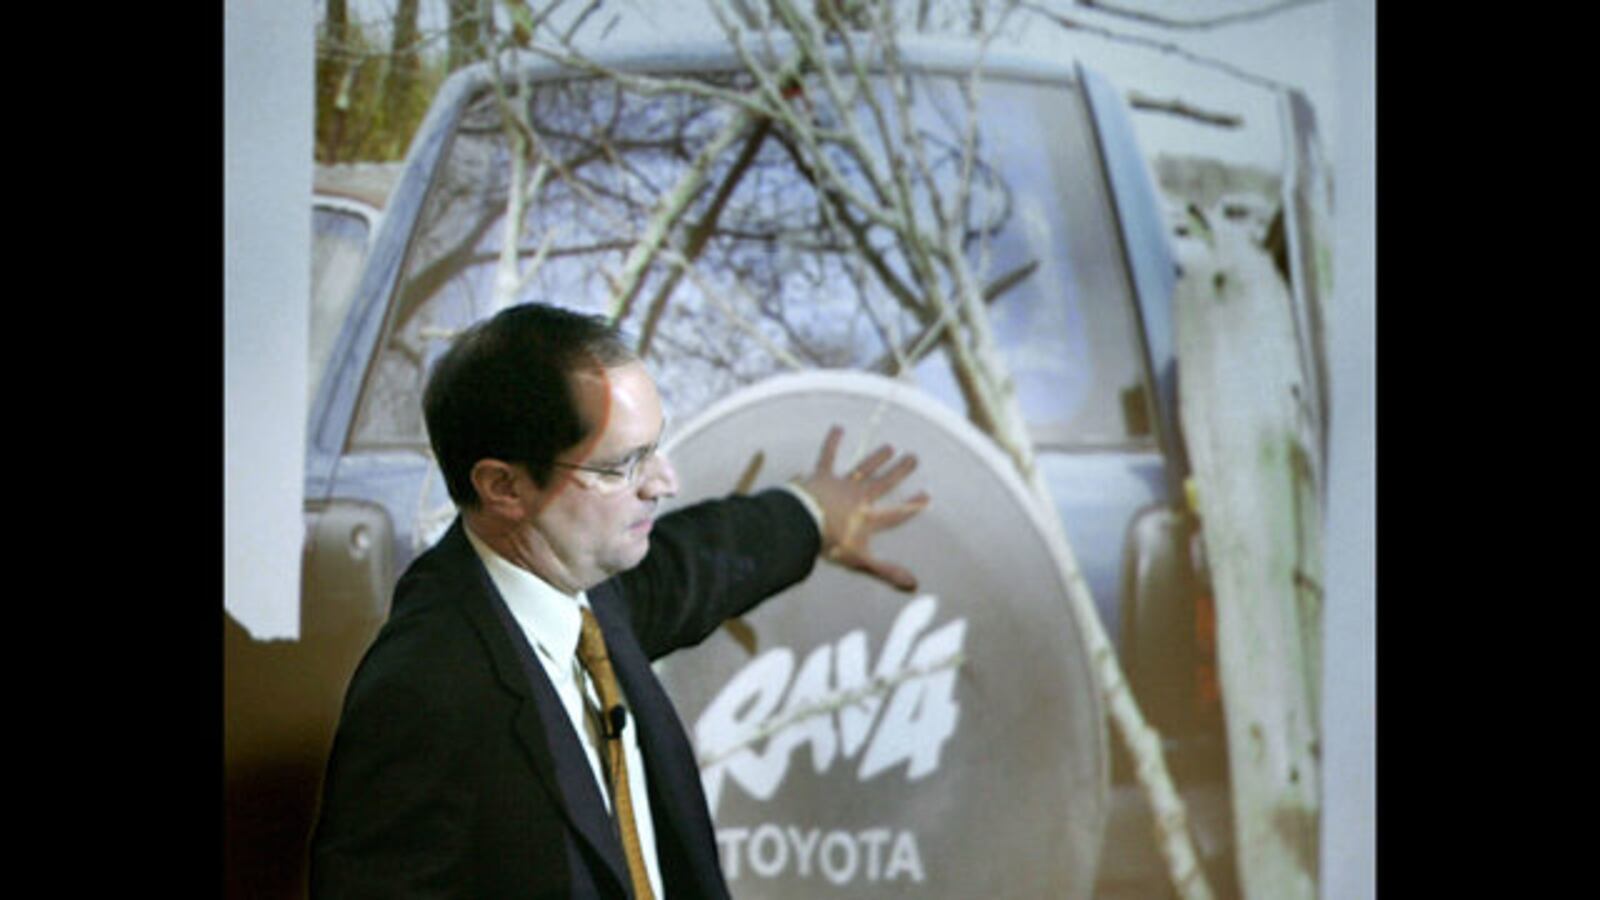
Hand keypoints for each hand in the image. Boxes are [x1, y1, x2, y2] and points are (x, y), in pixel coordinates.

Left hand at [795, 425, 929, 591]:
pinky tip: (838, 428)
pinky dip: (832, 442)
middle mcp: (860, 497)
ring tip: (889, 446)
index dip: (912, 505)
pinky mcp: (822, 475)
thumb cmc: (830, 544)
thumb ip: (886, 571)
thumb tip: (914, 585)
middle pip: (884, 482)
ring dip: (877, 458)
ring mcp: (842, 484)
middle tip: (913, 458)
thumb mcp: (860, 561)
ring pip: (864, 467)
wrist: (802, 523)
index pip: (896, 512)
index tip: (926, 495)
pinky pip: (828, 456)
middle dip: (900, 471)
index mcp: (869, 518)